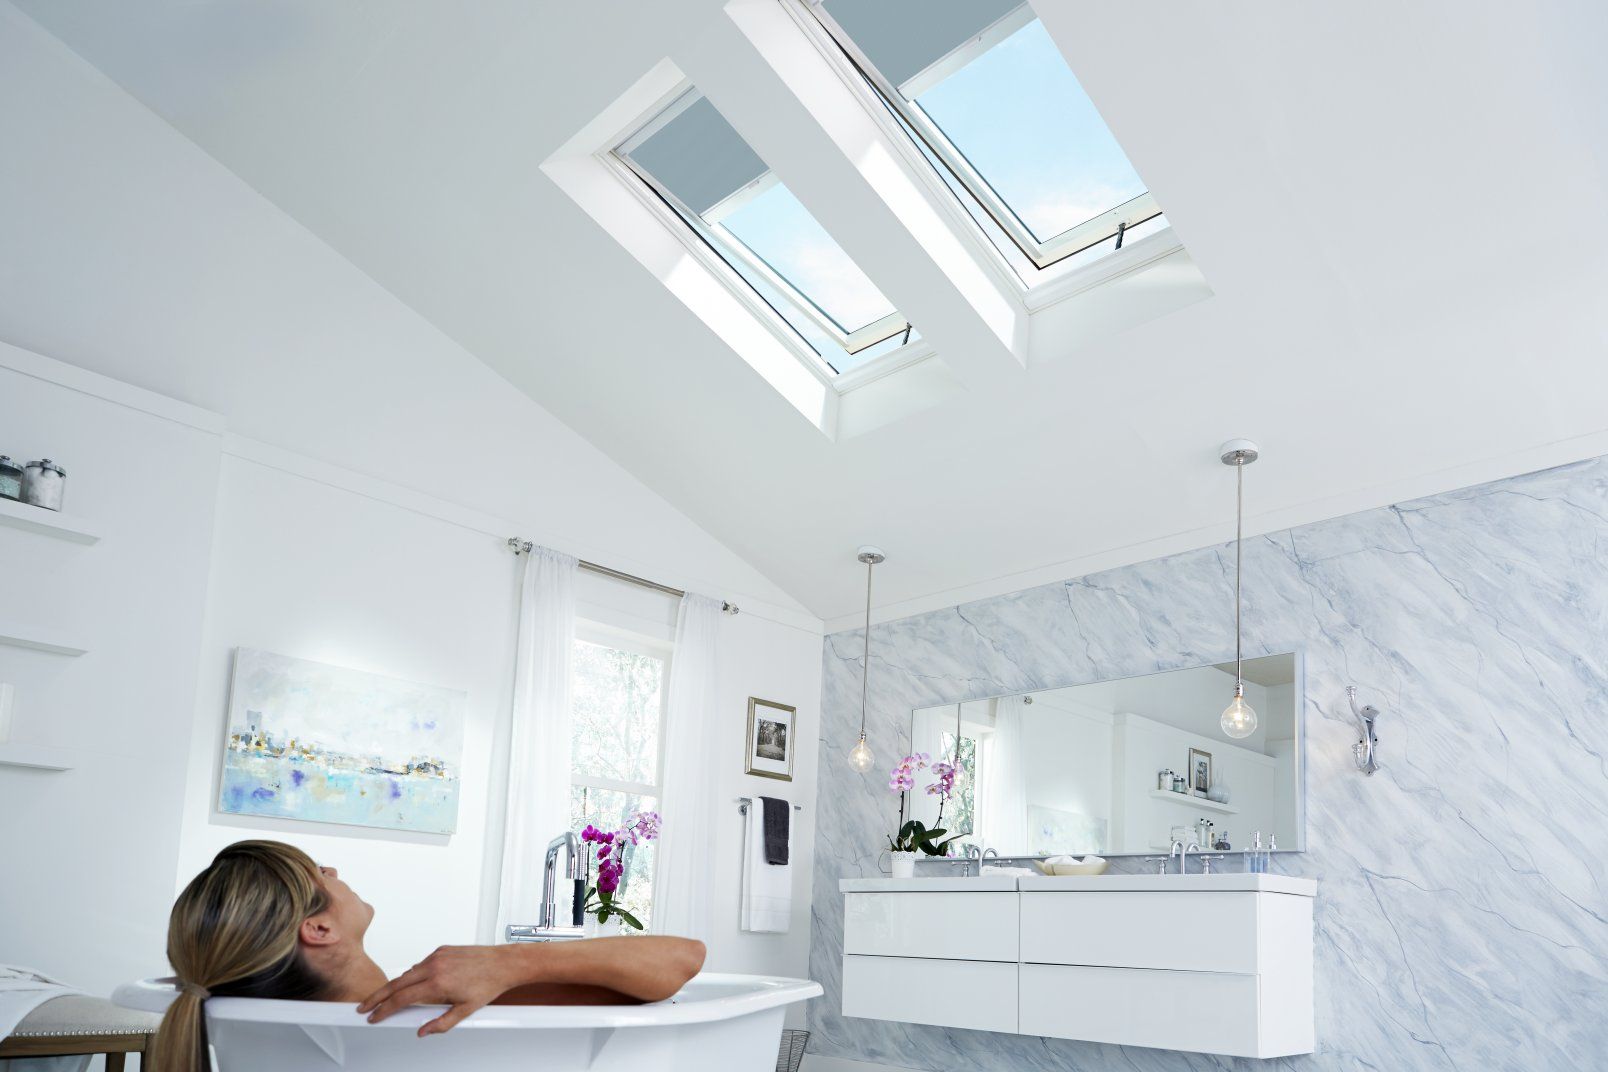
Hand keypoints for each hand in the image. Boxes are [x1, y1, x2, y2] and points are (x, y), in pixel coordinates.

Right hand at [357, 945, 521, 1035]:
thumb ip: (441, 1023)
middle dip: (377, 996)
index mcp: (437, 984)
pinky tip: (416, 983)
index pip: (401, 999)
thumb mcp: (465, 1011)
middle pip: (396, 983)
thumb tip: (422, 1032)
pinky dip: (414, 974)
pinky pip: (421, 964)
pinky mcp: (442, 949)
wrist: (504, 963)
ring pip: (408, 973)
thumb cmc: (488, 985)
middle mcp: (434, 966)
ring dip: (395, 986)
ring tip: (386, 999)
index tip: (373, 1016)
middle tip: (365, 1007)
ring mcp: (437, 956)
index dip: (384, 1009)